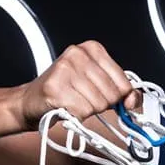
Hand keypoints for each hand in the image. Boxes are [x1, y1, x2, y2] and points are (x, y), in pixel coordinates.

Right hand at [17, 40, 140, 128]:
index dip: (118, 96)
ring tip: (73, 101)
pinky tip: (65, 106)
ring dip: (87, 110)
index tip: (107, 97)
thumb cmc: (66, 91)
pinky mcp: (55, 88)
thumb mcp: (98, 85)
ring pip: (97, 104)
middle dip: (101, 104)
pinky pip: (82, 112)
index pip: (123, 82)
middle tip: (83, 98)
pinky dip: (76, 116)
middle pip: (111, 94)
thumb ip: (122, 92)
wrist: (31, 100)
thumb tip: (133, 101)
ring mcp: (65, 69)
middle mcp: (78, 54)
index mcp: (92, 49)